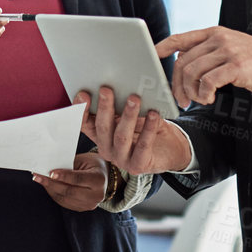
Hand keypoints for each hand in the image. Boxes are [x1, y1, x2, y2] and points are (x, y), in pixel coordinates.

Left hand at [33, 152, 108, 211]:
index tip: (50, 172)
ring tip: (38, 179)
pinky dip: (53, 193)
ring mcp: (89, 204)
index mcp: (99, 180)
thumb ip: (69, 165)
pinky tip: (46, 186)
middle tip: (37, 175)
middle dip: (51, 183)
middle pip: (70, 191)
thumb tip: (49, 168)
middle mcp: (96, 195)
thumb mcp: (83, 160)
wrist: (103, 176)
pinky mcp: (82, 208)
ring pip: (65, 198)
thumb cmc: (91, 164)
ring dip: (49, 189)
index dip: (64, 176)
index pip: (78, 179)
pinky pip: (64, 202)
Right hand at [76, 88, 193, 177]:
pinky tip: (153, 114)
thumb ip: (120, 105)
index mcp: (100, 136)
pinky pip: (143, 146)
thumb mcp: (129, 115)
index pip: (85, 123)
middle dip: (104, 107)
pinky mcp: (139, 166)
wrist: (169, 148)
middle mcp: (107, 149)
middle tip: (106, 90)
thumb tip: (118, 85)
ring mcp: (122, 160)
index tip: (84, 94)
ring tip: (134, 99)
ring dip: (128, 116)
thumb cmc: (146, 127)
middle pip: (102, 128)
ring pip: (121, 136)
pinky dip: (148, 128)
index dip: (82, 109)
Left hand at [156, 26, 251, 106]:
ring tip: (200, 100)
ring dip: (191, 92)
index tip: (152, 56)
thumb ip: (211, 52)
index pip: (181, 37)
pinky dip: (204, 94)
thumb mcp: (233, 49)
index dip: (163, 46)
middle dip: (177, 84)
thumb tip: (185, 64)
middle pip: (183, 61)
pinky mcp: (237, 65)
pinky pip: (208, 81)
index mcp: (216, 33)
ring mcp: (228, 50)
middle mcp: (219, 38)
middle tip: (182, 100)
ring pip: (192, 72)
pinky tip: (211, 98)